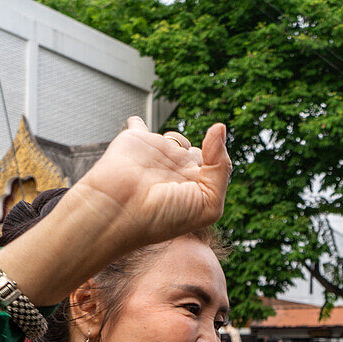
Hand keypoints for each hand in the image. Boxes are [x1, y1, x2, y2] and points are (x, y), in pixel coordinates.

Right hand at [74, 117, 231, 250]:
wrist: (121, 211)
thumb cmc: (162, 216)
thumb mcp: (208, 203)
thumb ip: (221, 167)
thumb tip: (219, 128)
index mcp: (195, 187)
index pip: (215, 167)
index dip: (217, 158)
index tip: (211, 158)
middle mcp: (176, 171)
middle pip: (197, 153)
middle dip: (200, 151)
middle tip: (192, 159)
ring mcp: (157, 156)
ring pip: (175, 138)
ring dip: (177, 138)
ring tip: (172, 144)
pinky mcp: (136, 141)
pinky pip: (139, 127)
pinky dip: (138, 123)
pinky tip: (136, 123)